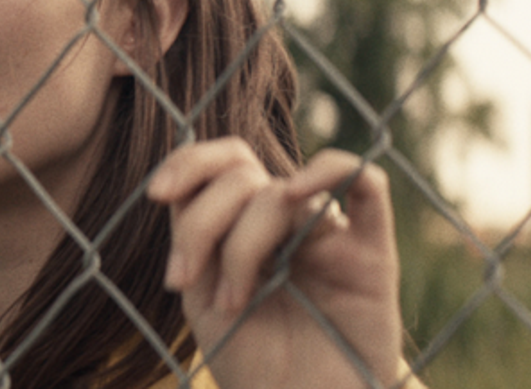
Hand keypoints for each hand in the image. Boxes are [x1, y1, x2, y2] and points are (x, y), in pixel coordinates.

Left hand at [147, 137, 402, 388]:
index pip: (225, 165)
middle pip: (243, 175)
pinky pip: (367, 184)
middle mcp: (291, 222)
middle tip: (189, 281)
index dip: (189, 163)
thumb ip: (197, 239)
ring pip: (283, 190)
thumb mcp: (205, 300)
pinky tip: (297, 193)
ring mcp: (332, 233)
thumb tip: (183, 187)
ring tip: (234, 301)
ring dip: (243, 241)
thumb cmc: (256, 368)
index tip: (157, 195)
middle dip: (203, 223)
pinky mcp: (373, 252)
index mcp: (250, 226)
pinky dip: (332, 169)